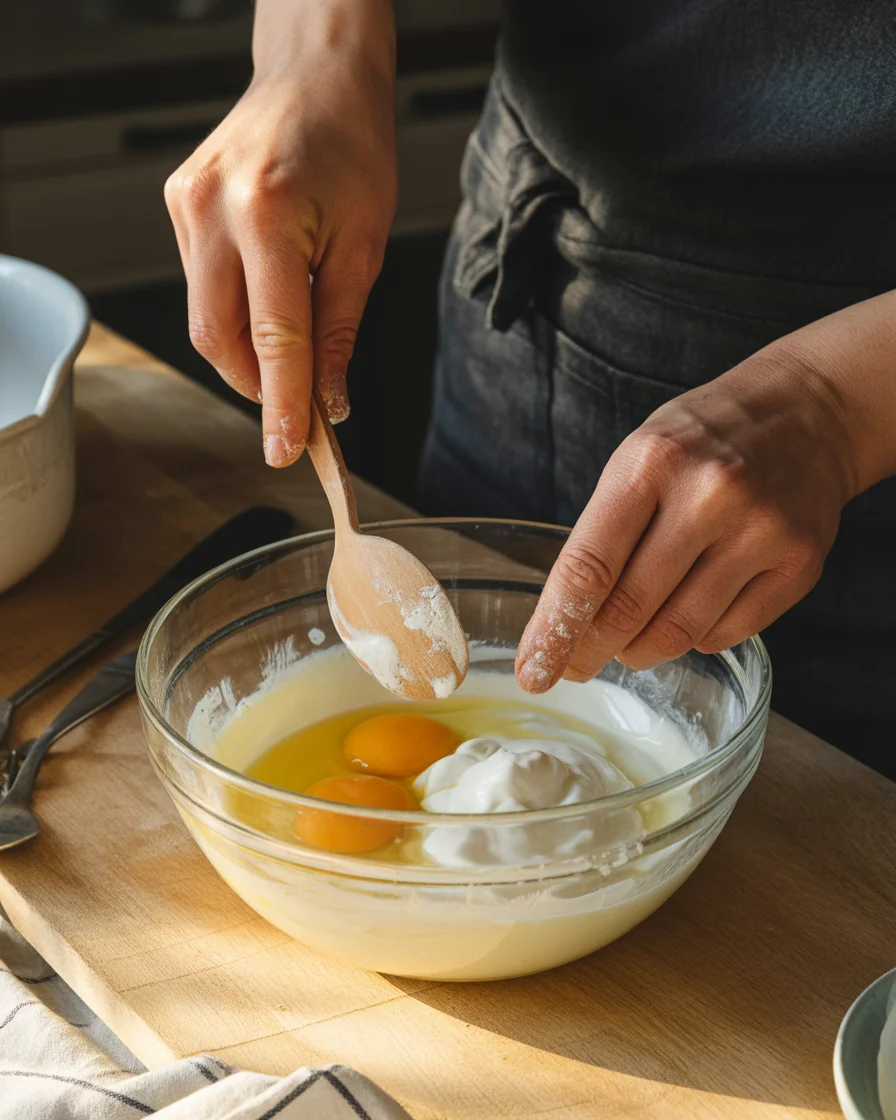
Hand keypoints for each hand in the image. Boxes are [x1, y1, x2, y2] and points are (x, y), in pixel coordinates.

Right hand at [164, 0, 396, 465]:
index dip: (282, 404)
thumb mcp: (364, 244)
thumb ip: (340, 329)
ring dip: (246, 355)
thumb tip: (329, 400)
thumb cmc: (353, 147)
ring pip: (204, 319)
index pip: (272, 338)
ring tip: (290, 356)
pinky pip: (200, 285)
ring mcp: (185, 206)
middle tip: (299, 412)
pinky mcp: (177, 206)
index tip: (288, 452)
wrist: (314, 75)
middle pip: (218, 339)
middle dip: (259, 387)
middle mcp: (212, 210)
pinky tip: (267, 303)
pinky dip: (234, 314)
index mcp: (268, 215)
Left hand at [516, 337, 865, 690]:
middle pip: (630, 610)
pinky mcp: (800, 564)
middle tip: (573, 667)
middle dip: (589, 651)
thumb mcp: (638, 459)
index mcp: (652, 462)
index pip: (589, 567)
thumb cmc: (702, 440)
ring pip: (679, 633)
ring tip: (630, 641)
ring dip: (641, 651)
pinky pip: (726, 634)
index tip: (534, 672)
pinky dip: (694, 638)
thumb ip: (605, 534)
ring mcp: (761, 531)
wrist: (806, 411)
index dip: (554, 630)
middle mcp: (710, 496)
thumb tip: (566, 625)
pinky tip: (689, 613)